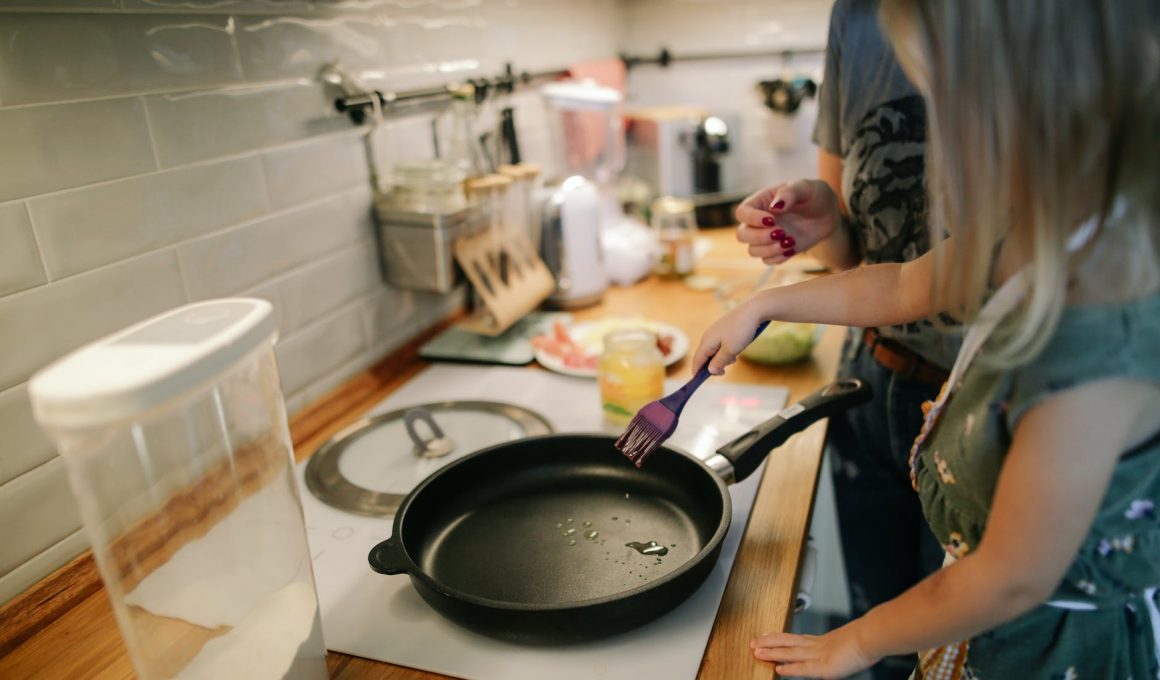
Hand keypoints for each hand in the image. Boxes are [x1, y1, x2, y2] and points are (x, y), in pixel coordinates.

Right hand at [691, 300, 763, 375]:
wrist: (753, 310)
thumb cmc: (741, 331)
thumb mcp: (731, 350)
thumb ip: (719, 362)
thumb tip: (709, 370)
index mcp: (707, 342)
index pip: (697, 360)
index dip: (697, 372)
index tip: (699, 382)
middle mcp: (708, 336)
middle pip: (705, 356)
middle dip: (713, 366)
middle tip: (724, 371)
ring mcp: (716, 332)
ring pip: (714, 351)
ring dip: (721, 358)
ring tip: (734, 359)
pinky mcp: (724, 329)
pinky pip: (720, 344)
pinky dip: (726, 351)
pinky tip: (736, 350)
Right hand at [735, 179, 840, 264]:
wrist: (828, 214)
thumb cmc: (815, 195)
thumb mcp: (806, 187)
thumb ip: (790, 193)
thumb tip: (774, 206)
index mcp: (761, 202)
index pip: (743, 212)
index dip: (752, 219)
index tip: (772, 220)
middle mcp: (759, 221)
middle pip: (742, 235)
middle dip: (759, 237)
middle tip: (782, 232)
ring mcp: (766, 237)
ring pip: (752, 251)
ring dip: (769, 249)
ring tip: (790, 241)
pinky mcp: (777, 250)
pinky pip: (767, 261)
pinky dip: (778, 258)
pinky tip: (792, 248)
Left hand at [750, 625, 876, 678]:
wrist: (872, 637)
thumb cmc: (865, 640)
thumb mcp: (846, 643)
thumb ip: (836, 648)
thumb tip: (835, 652)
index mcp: (821, 641)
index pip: (795, 638)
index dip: (779, 638)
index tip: (766, 635)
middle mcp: (816, 646)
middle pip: (787, 642)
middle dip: (769, 643)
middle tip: (753, 642)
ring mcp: (819, 656)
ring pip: (790, 653)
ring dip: (773, 653)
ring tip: (757, 652)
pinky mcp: (825, 667)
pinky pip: (804, 669)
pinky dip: (790, 669)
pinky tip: (778, 669)